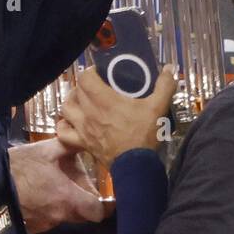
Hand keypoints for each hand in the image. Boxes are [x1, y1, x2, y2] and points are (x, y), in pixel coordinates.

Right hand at [8, 137, 105, 231]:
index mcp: (68, 198)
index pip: (99, 212)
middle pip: (83, 215)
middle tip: (78, 185)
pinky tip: (39, 194)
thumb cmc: (19, 167)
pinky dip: (49, 209)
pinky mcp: (32, 227)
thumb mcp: (45, 150)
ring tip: (55, 186)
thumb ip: (69, 146)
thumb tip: (85, 139)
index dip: (106, 206)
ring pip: (65, 216)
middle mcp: (60, 216)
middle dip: (84, 202)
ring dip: (65, 204)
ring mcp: (45, 224)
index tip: (107, 198)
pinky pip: (49, 219)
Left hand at [57, 67, 176, 169]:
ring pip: (65, 108)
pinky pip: (63, 133)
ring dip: (71, 101)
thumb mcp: (158, 107)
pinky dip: (63, 125)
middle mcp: (88, 112)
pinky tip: (71, 122)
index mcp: (104, 100)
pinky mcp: (81, 142)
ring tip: (81, 100)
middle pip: (76, 91)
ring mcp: (82, 128)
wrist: (135, 165)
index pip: (85, 78)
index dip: (90, 72)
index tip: (99, 72)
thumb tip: (170, 68)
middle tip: (95, 85)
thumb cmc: (144, 134)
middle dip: (83, 85)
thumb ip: (164, 86)